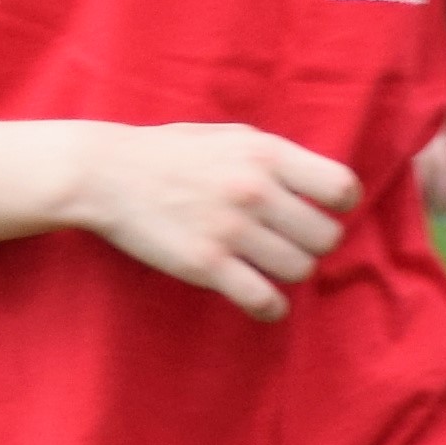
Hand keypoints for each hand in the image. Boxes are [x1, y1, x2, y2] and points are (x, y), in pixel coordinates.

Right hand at [65, 120, 357, 319]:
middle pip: (326, 238)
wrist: (104, 173)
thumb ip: (275, 156)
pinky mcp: (206, 264)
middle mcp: (255, 190)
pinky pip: (264, 301)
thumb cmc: (170, 153)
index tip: (321, 211)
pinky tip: (261, 300)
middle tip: (288, 242)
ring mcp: (231, 228)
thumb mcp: (229, 136)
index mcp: (266, 154)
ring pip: (300, 270)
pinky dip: (270, 308)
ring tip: (268, 265)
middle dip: (312, 244)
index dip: (339, 205)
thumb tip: (318, 184)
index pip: (341, 188)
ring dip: (288, 272)